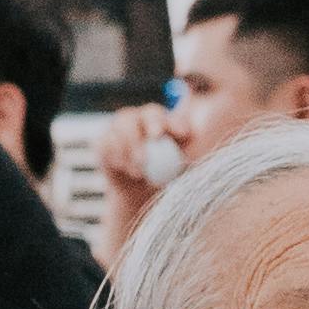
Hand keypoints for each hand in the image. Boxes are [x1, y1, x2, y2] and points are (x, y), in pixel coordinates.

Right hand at [96, 99, 188, 242]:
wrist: (141, 193)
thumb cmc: (168, 176)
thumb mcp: (184, 167)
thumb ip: (192, 157)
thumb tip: (206, 154)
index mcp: (160, 121)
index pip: (165, 115)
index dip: (173, 121)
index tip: (182, 133)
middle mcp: (138, 119)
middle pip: (141, 115)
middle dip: (150, 125)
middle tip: (156, 138)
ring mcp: (118, 129)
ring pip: (122, 128)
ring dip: (132, 147)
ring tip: (140, 170)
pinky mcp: (103, 143)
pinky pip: (106, 144)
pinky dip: (116, 157)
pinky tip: (125, 169)